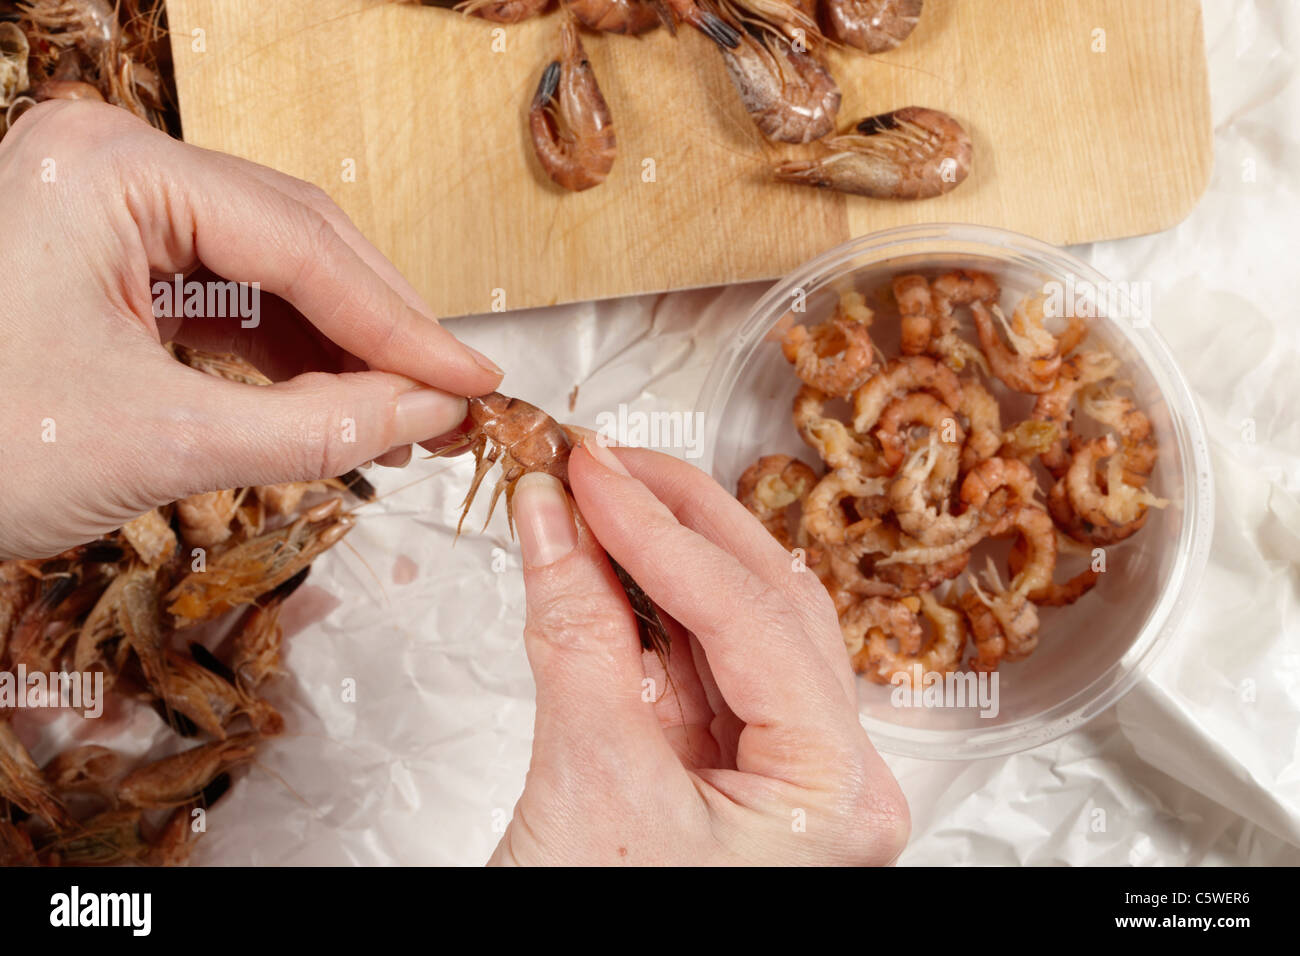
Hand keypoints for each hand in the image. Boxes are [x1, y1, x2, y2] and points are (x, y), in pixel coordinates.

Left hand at [0, 100, 501, 559]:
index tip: (474, 379)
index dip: (402, 324)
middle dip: (378, 328)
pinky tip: (336, 398)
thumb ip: (318, 427)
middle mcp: (111, 163)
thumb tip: (432, 414)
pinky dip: (285, 353)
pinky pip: (224, 295)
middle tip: (450, 397)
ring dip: (339, 345)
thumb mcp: (162, 442)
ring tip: (404, 410)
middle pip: (294, 239)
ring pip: (267, 269)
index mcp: (110, 168)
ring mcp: (105, 206)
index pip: (301, 243)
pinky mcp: (103, 255)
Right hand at [494, 441, 908, 865]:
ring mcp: (785, 765)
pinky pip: (701, 657)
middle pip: (768, 603)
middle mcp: (831, 775)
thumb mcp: (585, 776)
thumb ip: (575, 630)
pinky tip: (607, 553)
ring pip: (739, 620)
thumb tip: (553, 514)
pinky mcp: (731, 758)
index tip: (594, 470)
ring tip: (596, 489)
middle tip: (601, 459)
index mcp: (836, 796)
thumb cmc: (592, 931)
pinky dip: (649, 602)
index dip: (667, 533)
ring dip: (664, 550)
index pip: (759, 621)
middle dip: (677, 520)